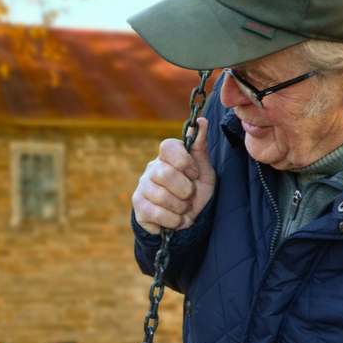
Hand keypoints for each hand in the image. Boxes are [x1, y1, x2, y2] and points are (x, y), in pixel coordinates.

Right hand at [132, 117, 215, 234]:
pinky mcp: (138, 206)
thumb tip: (201, 121)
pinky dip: (173, 220)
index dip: (184, 162)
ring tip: (183, 209)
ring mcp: (142, 186)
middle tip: (189, 196)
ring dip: (181, 208)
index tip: (194, 174)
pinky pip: (156, 213)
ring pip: (161, 196)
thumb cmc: (195, 192)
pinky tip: (177, 220)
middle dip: (185, 190)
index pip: (167, 146)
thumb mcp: (204, 171)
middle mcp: (152, 168)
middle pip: (165, 174)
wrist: (186, 220)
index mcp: (168, 156)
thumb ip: (200, 148)